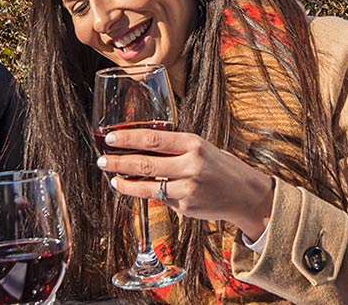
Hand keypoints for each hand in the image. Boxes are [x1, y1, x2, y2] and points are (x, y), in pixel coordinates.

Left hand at [98, 128, 274, 236]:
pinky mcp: (185, 208)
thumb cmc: (219, 166)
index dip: (128, 139)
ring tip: (112, 178)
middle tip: (102, 160)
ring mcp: (187, 189)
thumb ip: (175, 148)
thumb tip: (139, 146)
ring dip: (125, 183)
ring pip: (147, 187)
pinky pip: (160, 198)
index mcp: (193, 145)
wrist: (245, 195)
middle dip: (118, 162)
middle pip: (145, 164)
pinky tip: (137, 188)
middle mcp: (190, 166)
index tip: (110, 138)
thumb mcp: (201, 148)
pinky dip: (146, 193)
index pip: (153, 139)